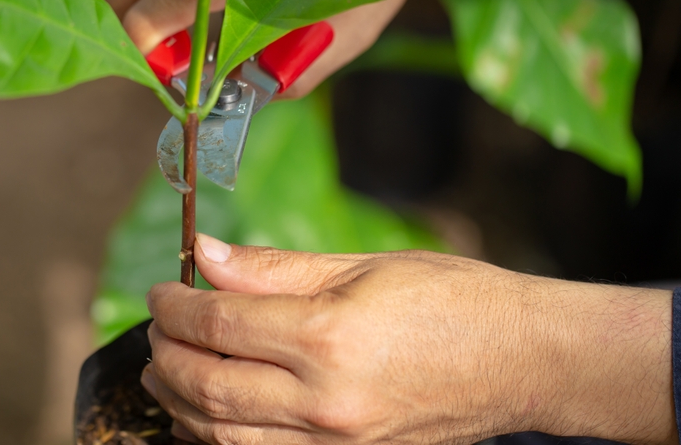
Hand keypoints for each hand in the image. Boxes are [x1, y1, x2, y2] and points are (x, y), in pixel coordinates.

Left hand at [144, 235, 676, 444]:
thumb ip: (272, 267)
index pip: (217, 325)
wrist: (523, 361)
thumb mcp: (360, 266)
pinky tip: (203, 414)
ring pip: (221, 434)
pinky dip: (215, 438)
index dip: (174, 306)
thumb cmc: (451, 301)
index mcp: (328, 338)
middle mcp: (325, 402)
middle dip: (165, 353)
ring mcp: (335, 444)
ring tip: (165, 368)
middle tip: (157, 326)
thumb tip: (205, 254)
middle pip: (206, 384)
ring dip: (178, 401)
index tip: (161, 290)